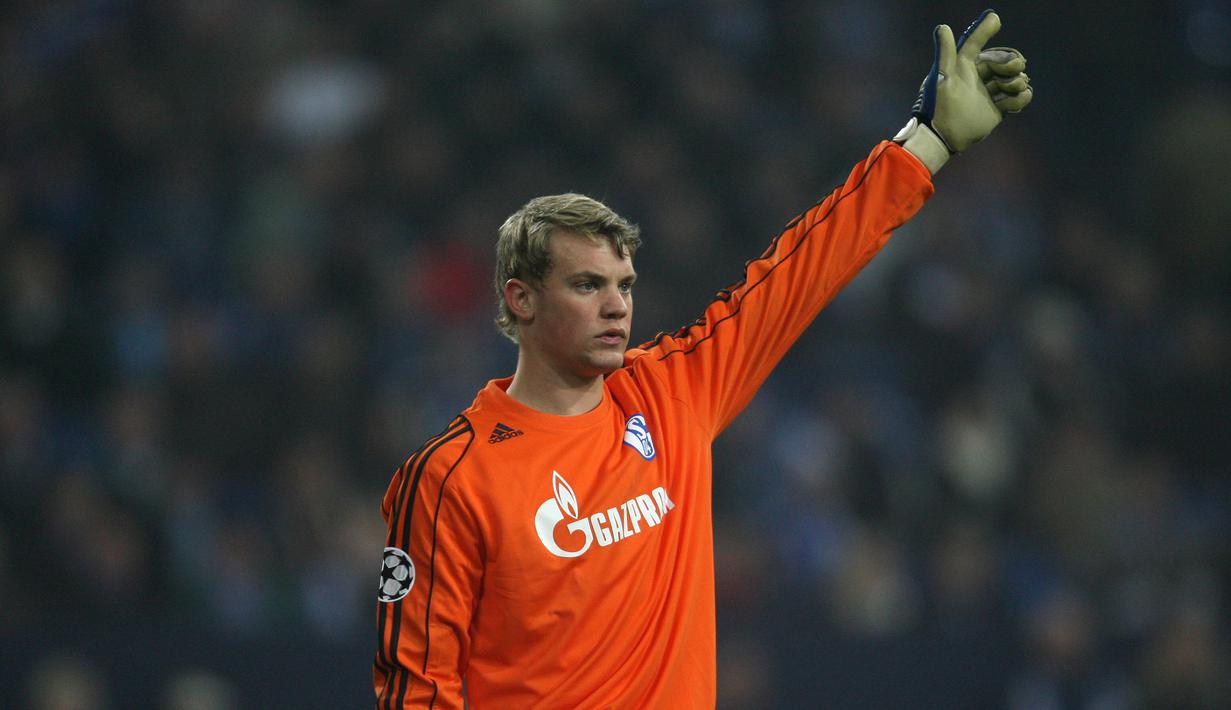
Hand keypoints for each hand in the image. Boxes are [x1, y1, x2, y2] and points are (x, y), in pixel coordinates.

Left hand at [894, 9, 1033, 172]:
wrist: (944, 136)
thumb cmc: (938, 106)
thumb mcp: (942, 77)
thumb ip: (946, 52)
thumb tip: (943, 26)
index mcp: (965, 66)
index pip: (978, 43)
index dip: (986, 29)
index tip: (996, 19)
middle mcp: (979, 77)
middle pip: (1006, 60)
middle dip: (1012, 63)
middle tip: (1012, 70)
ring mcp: (991, 92)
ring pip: (1017, 78)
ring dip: (1017, 82)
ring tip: (1005, 92)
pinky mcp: (999, 108)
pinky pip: (1021, 97)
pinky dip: (1020, 98)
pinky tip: (1007, 106)